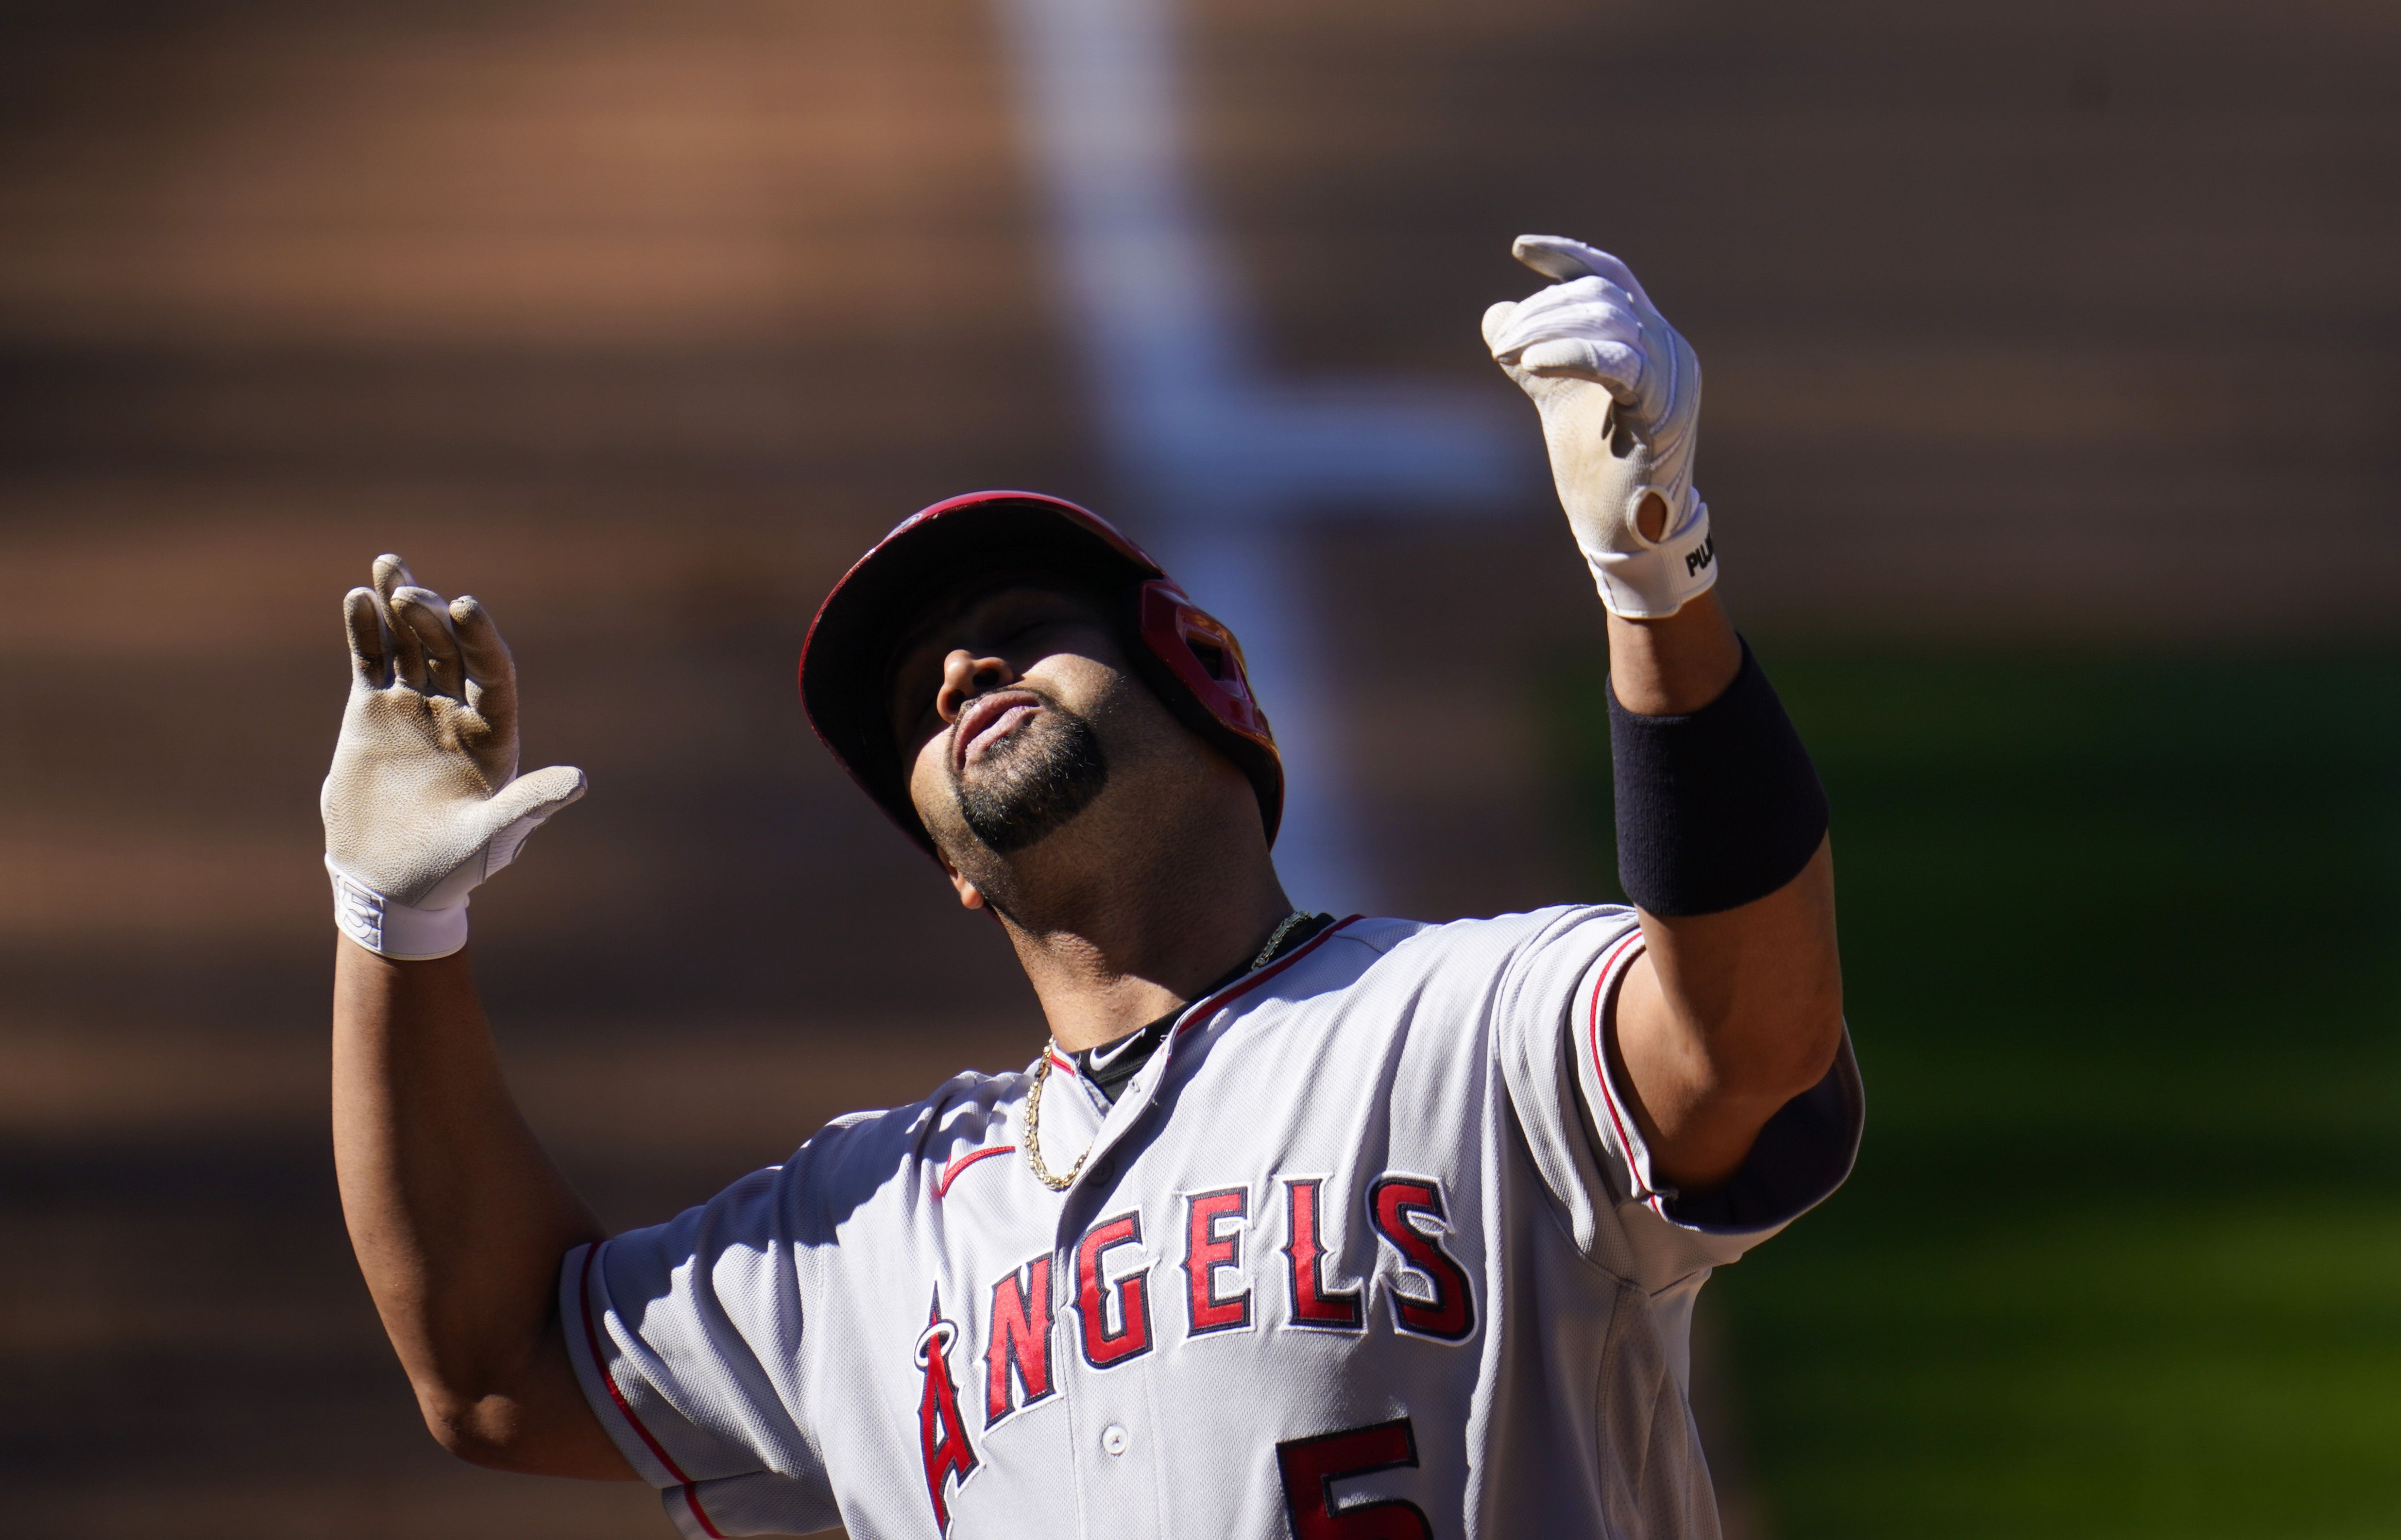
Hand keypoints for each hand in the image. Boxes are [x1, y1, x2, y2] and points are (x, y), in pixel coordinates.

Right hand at [321, 555, 584, 959]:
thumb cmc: (452, 869)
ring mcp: (414, 707)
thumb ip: (528, 807)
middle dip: (433, 617)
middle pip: (450, 650)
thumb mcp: (493, 840)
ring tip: (387, 566)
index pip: (494, 673)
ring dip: (400, 606)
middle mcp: (458, 712)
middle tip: (412, 592)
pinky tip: (357, 599)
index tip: (464, 607)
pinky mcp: (372, 713)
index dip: (482, 639)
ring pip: (410, 644)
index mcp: (494, 734)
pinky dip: (364, 632)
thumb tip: (580, 782)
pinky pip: (371, 662)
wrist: (390, 883)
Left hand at [1483, 235, 1714, 618]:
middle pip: (1599, 296)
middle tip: (1499, 345)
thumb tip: (1494, 313)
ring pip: (1608, 320)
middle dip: (1541, 312)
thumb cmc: (1597, 466)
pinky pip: (1619, 363)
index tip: (1521, 248)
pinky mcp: (1665, 409)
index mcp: (1647, 337)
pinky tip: (1532, 363)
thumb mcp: (1555, 397)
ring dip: (1548, 330)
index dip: (1568, 258)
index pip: (1609, 278)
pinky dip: (1572, 354)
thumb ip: (1532, 354)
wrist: (1627, 530)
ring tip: (1507, 355)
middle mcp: (1667, 345)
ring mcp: (1673, 375)